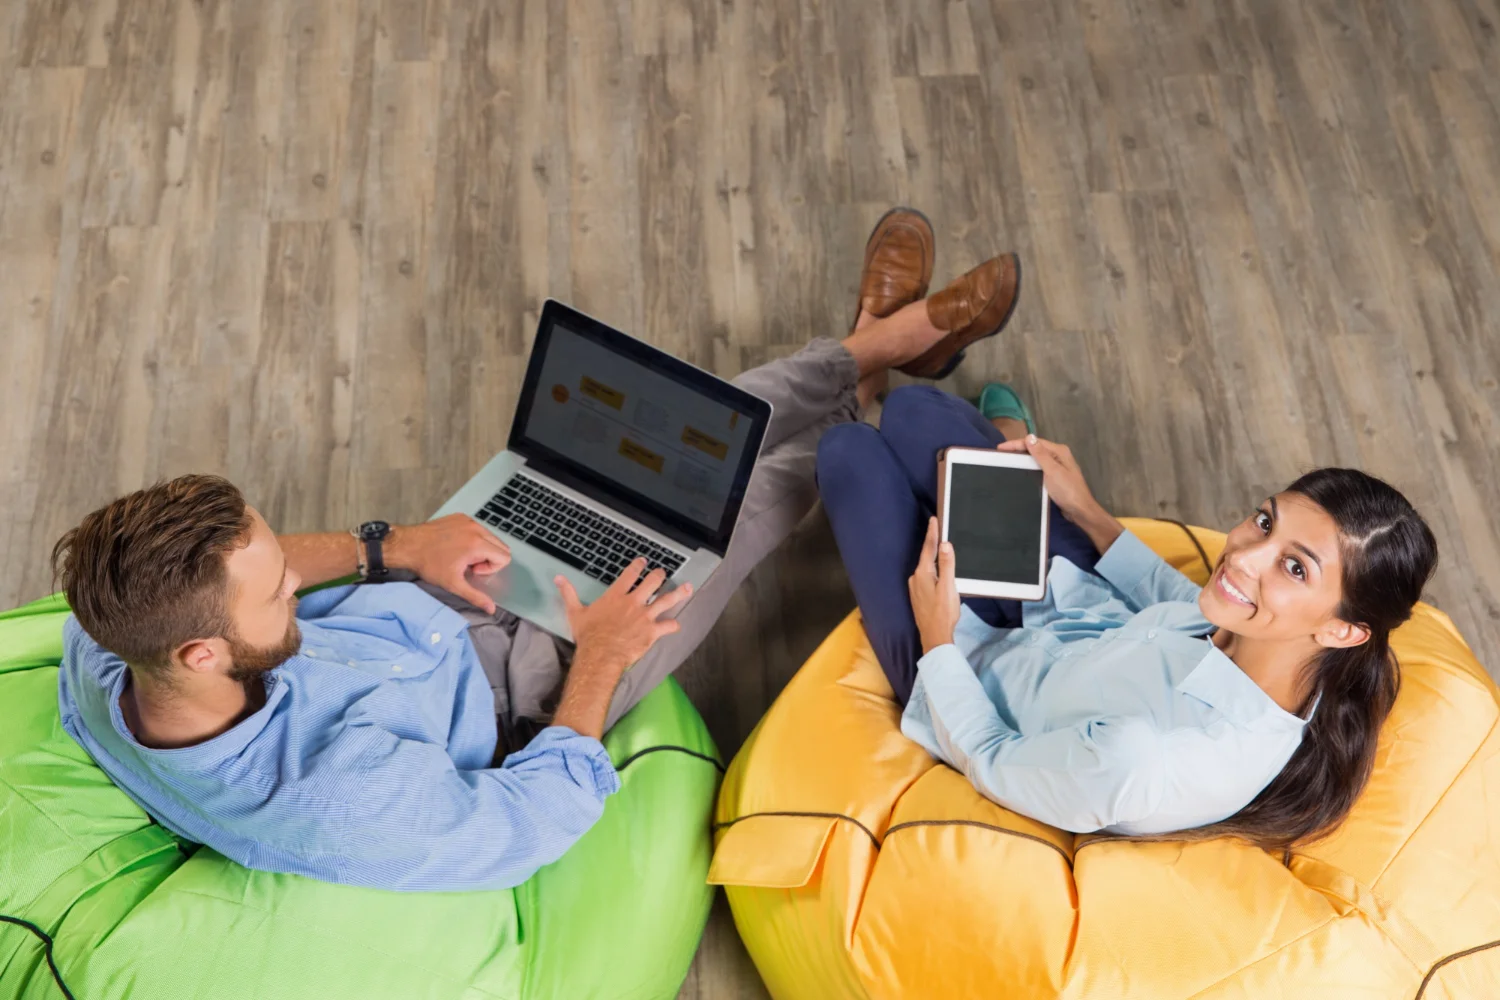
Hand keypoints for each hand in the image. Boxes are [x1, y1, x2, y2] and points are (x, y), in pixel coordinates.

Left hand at [385, 514, 511, 613]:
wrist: (408, 545)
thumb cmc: (429, 564)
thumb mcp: (453, 584)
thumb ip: (476, 596)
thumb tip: (491, 608)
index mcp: (477, 544)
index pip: (504, 557)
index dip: (490, 568)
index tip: (472, 570)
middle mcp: (476, 529)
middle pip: (501, 546)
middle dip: (488, 558)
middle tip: (467, 564)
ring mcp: (468, 521)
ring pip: (490, 536)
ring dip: (481, 548)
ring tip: (461, 555)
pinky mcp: (461, 517)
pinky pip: (478, 528)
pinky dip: (472, 538)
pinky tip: (456, 545)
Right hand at [556, 559, 693, 673]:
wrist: (601, 653)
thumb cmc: (588, 634)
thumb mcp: (575, 612)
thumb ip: (568, 593)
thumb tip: (558, 578)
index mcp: (616, 596)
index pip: (629, 575)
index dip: (638, 566)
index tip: (643, 561)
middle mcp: (633, 602)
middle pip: (652, 583)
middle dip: (659, 576)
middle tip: (662, 573)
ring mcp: (645, 616)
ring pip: (666, 601)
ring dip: (678, 594)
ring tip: (687, 588)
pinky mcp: (652, 631)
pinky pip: (668, 626)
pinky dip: (673, 625)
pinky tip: (677, 624)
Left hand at [908, 517, 960, 653]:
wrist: (934, 635)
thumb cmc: (943, 612)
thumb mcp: (948, 587)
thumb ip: (947, 565)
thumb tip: (945, 545)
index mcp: (922, 574)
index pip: (929, 548)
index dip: (933, 533)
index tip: (934, 519)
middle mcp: (915, 578)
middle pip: (926, 556)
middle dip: (933, 543)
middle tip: (939, 528)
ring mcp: (915, 587)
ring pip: (926, 567)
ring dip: (934, 557)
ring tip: (941, 546)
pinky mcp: (918, 595)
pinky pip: (926, 576)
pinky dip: (933, 569)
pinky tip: (938, 570)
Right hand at [996, 434, 1099, 520]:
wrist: (1079, 510)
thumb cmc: (1067, 490)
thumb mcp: (1053, 471)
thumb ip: (1041, 454)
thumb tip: (1029, 436)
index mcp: (1059, 451)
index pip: (1034, 442)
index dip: (1016, 443)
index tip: (1000, 448)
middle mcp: (1058, 456)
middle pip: (1035, 449)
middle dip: (1018, 449)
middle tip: (1000, 454)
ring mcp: (1057, 466)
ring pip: (1036, 458)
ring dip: (1022, 458)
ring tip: (1006, 461)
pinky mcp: (1054, 476)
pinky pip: (1038, 468)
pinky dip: (1028, 467)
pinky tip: (1020, 471)